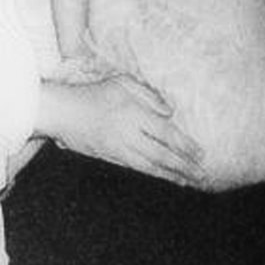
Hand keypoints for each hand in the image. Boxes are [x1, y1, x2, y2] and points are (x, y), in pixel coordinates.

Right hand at [40, 75, 205, 184]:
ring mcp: (118, 149)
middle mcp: (127, 135)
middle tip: (202, 175)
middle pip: (161, 155)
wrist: (62, 113)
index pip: (165, 133)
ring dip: (170, 175)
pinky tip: (164, 176)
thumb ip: (148, 95)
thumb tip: (169, 112)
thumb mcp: (122, 83)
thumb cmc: (92, 94)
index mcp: (133, 114)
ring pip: (149, 166)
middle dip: (183, 167)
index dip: (185, 146)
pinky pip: (136, 167)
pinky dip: (153, 173)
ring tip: (187, 182)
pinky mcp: (110, 157)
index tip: (201, 153)